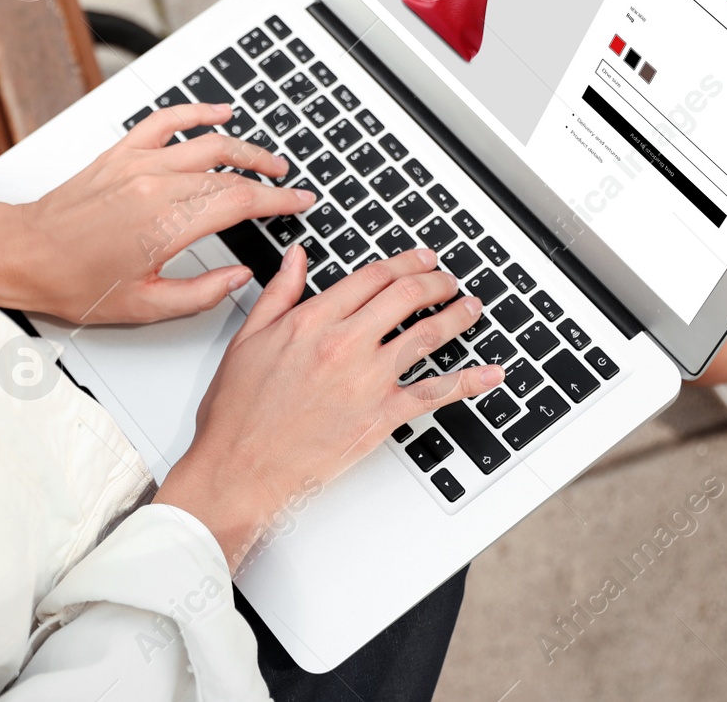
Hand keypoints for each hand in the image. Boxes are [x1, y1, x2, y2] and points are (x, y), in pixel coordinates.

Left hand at [0, 102, 315, 323]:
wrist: (23, 253)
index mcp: (165, 223)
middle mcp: (154, 185)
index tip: (298, 202)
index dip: (277, 201)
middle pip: (229, 172)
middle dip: (268, 178)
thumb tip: (239, 277)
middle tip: (291, 186)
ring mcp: (137, 163)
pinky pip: (165, 121)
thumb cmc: (72, 280)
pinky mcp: (120, 154)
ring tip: (268, 159)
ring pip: (206, 142)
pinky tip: (217, 112)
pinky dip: (195, 112)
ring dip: (244, 147)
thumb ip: (201, 294)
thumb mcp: (145, 306)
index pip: (239, 202)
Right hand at [154, 246, 505, 571]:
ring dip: (456, 317)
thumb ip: (278, 293)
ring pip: (425, 336)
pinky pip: (434, 394)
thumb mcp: (247, 339)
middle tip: (448, 279)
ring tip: (470, 308)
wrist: (239, 469)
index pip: (372, 277)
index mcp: (311, 321)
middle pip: (405, 297)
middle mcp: (343, 344)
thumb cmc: (237, 414)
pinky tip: (488, 374)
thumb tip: (297, 258)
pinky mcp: (380, 417)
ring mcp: (366, 381)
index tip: (420, 259)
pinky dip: (468, 382)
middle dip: (435, 281)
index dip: (404, 262)